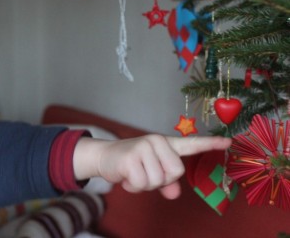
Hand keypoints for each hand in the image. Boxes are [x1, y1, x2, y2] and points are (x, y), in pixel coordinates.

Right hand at [74, 135, 230, 198]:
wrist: (104, 156)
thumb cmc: (131, 164)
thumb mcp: (151, 171)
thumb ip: (166, 183)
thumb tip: (174, 194)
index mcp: (165, 144)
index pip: (191, 144)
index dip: (210, 144)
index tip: (229, 142)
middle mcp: (157, 141)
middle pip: (175, 172)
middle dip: (160, 180)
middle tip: (145, 173)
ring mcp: (144, 147)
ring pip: (158, 180)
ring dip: (144, 184)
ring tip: (134, 174)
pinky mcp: (132, 157)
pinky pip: (142, 183)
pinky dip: (134, 186)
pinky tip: (126, 177)